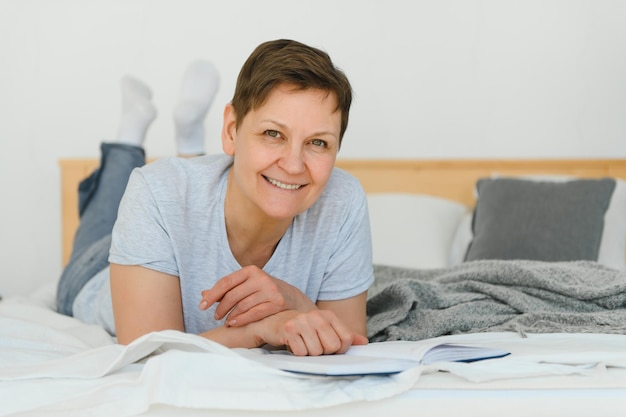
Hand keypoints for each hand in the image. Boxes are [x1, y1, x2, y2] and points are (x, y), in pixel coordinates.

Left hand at [199, 265, 314, 326]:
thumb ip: (227, 289)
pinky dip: (241, 320)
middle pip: (233, 295)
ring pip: (242, 306)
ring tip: (225, 321)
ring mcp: (270, 290)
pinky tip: (234, 323)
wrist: (291, 297)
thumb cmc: (263, 291)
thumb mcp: (246, 285)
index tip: (202, 305)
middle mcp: (261, 278)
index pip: (226, 282)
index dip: (212, 294)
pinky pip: (254, 314)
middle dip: (221, 308)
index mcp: (251, 270)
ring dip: (230, 316)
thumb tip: (203, 294)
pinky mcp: (277, 303)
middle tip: (215, 316)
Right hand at [253, 309, 368, 355]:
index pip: (347, 339)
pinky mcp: (289, 330)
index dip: (340, 349)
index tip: (331, 348)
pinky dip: (298, 353)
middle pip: (332, 346)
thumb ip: (344, 334)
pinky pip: (301, 353)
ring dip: (309, 354)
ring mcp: (302, 322)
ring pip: (316, 352)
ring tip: (303, 344)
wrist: (275, 320)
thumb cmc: (303, 327)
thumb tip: (364, 342)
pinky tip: (294, 345)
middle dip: (324, 353)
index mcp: (329, 315)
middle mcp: (317, 316)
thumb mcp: (325, 328)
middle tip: (315, 346)